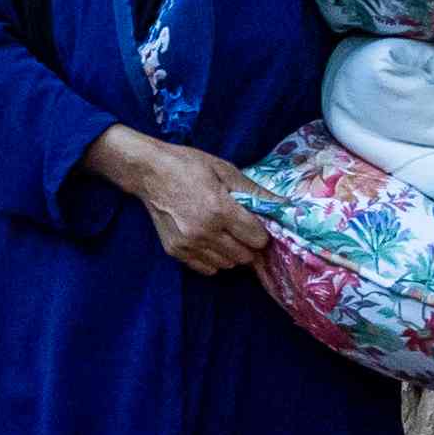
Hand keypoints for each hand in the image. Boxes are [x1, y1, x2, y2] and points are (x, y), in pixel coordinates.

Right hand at [95, 128, 269, 274]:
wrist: (148, 172)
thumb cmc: (188, 166)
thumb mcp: (225, 170)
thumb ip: (255, 192)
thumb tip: (285, 206)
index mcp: (219, 209)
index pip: (257, 239)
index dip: (261, 231)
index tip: (255, 222)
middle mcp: (204, 232)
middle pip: (244, 256)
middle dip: (248, 243)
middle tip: (241, 228)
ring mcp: (188, 244)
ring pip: (227, 264)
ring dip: (231, 252)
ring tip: (223, 233)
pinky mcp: (175, 251)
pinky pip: (207, 269)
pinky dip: (213, 259)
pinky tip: (208, 240)